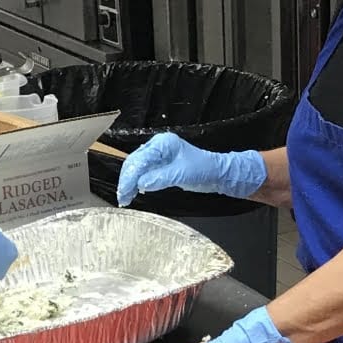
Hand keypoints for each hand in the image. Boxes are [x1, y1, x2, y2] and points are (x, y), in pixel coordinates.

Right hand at [116, 133, 266, 205]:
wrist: (219, 173)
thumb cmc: (204, 170)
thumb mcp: (182, 174)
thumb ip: (160, 177)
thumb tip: (141, 183)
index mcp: (163, 144)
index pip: (139, 160)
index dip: (129, 177)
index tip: (124, 193)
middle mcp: (158, 146)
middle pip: (134, 162)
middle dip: (127, 180)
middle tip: (123, 198)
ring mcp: (159, 155)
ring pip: (137, 167)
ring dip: (130, 182)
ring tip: (126, 198)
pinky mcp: (162, 164)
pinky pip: (144, 171)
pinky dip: (137, 181)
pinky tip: (135, 191)